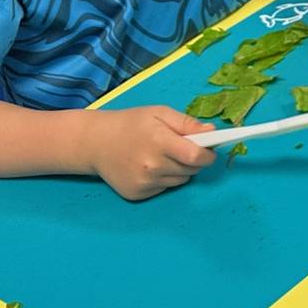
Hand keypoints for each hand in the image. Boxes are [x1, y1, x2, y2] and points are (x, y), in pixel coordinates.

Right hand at [85, 106, 216, 200]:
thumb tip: (212, 132)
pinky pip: (164, 188)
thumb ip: (188, 123)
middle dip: (194, 160)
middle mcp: (151, 166)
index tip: (209, 150)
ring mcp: (144, 182)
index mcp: (159, 142)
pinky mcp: (137, 194)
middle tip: (180, 148)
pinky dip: (164, 179)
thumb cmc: (131, 124)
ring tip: (161, 155)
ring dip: (179, 170)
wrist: (95, 142)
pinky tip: (149, 166)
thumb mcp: (159, 113)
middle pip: (191, 170)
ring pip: (180, 180)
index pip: (196, 157)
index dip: (208, 155)